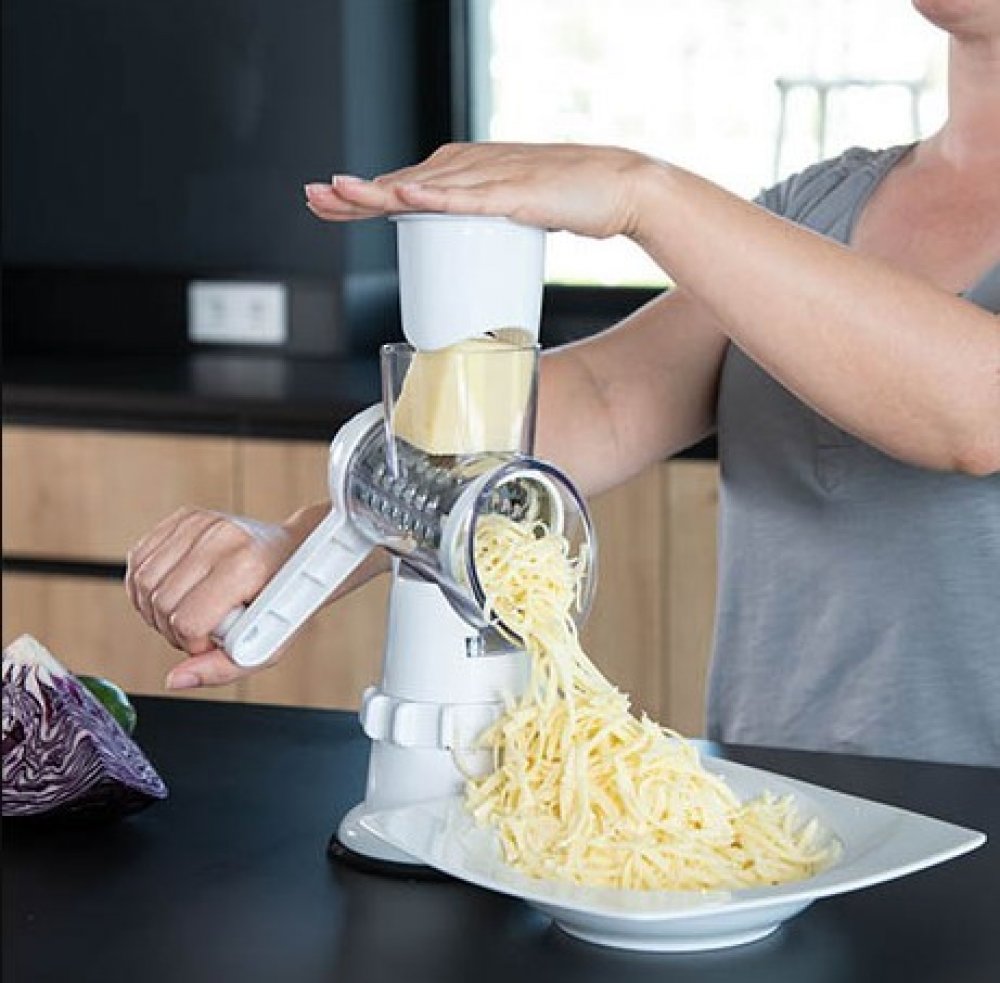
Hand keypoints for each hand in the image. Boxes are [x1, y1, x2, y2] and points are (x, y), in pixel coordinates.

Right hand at [125, 506, 323, 689]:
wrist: (299, 552)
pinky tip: (171, 592)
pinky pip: (139, 558)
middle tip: (198, 631)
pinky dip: (145, 584)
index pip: (188, 619)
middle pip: (161, 602)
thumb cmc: (285, 598)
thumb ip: (222, 669)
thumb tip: (175, 679)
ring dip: (154, 609)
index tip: (210, 643)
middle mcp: (221, 537)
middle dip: (172, 630)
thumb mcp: (268, 644)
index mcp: (246, 565)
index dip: (193, 644)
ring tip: (185, 613)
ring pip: (142, 580)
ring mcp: (201, 522)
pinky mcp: (185, 516)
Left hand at [304, 142, 655, 240]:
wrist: (618, 190)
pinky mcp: (517, 193)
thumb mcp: (508, 216)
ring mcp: (491, 178)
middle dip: (353, 193)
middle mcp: (470, 168)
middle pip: (400, 183)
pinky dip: (435, 197)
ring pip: (423, 186)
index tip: (325, 206)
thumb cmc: (567, 202)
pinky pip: (469, 197)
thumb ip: (480, 224)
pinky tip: (404, 196)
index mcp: (465, 174)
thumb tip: (456, 248)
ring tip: (338, 195)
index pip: (402, 186)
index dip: (360, 196)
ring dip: (378, 191)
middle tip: (312, 199)